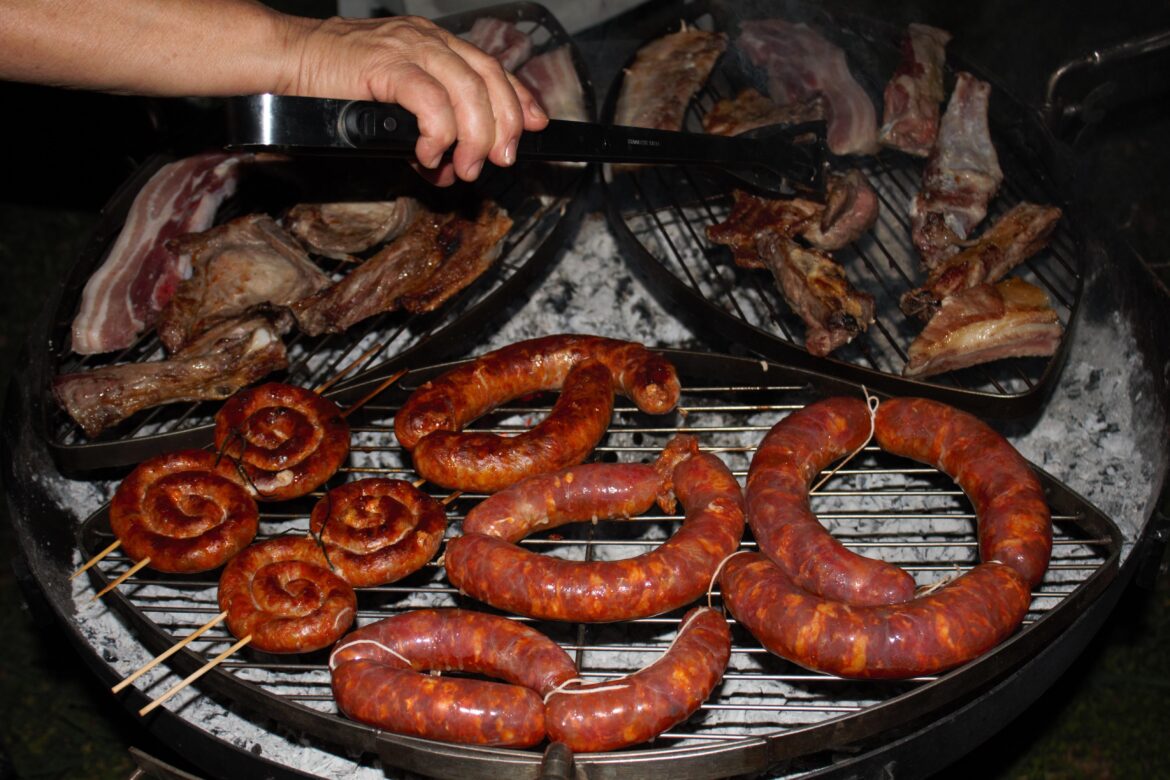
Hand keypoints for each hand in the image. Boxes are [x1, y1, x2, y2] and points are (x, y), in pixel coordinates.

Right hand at [287, 15, 548, 184]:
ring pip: (467, 91)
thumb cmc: (334, 85)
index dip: (520, 99)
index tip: (537, 126)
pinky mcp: (387, 63)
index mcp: (435, 44)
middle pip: (489, 79)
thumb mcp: (394, 110)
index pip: (492, 69)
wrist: (288, 60)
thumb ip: (427, 133)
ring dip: (475, 136)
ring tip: (466, 166)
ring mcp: (409, 48)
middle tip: (500, 160)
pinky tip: (430, 152)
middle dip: (504, 125)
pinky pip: (430, 99)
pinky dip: (439, 132)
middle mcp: (429, 41)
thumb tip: (452, 169)